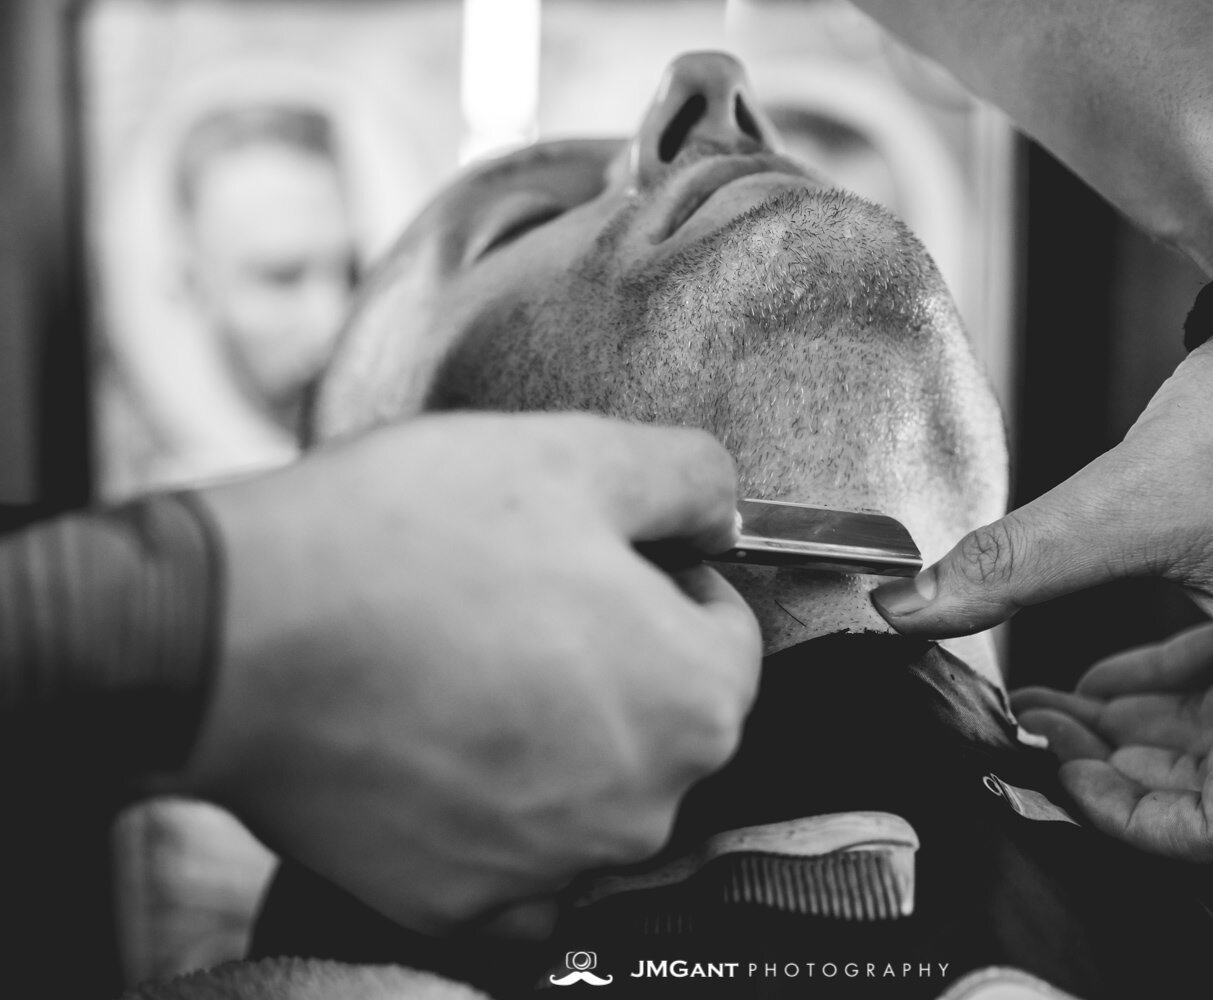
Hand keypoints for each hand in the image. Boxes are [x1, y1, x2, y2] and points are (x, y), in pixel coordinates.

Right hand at [174, 412, 760, 931]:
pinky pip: (515, 864)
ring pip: (590, 789)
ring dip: (553, 734)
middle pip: (662, 717)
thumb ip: (690, 478)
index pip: (726, 634)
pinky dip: (493, 816)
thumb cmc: (413, 538)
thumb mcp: (575, 455)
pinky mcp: (461, 904)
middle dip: (616, 659)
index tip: (596, 560)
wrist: (234, 638)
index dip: (666, 581)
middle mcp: (647, 806)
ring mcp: (553, 867)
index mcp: (696, 700)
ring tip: (463, 664)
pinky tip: (440, 751)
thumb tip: (722, 507)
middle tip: (518, 601)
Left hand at [874, 332, 1212, 867]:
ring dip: (1133, 730)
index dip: (1117, 815)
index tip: (1043, 759)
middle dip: (1113, 767)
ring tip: (1039, 700)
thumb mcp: (1130, 501)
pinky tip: (1096, 681)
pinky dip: (1169, 689)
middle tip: (1024, 723)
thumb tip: (901, 608)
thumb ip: (1008, 568)